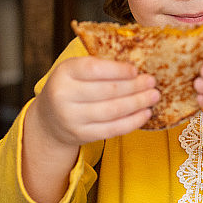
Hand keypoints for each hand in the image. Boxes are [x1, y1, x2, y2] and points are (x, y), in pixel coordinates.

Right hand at [22, 56, 159, 202]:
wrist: (49, 119)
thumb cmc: (72, 87)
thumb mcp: (76, 71)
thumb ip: (100, 67)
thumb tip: (137, 68)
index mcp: (64, 73)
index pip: (94, 69)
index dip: (118, 70)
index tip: (136, 70)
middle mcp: (64, 96)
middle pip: (107, 91)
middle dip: (135, 86)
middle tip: (152, 82)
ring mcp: (71, 118)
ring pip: (113, 111)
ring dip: (138, 103)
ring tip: (153, 96)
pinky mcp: (82, 135)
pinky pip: (113, 129)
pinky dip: (133, 121)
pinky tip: (145, 113)